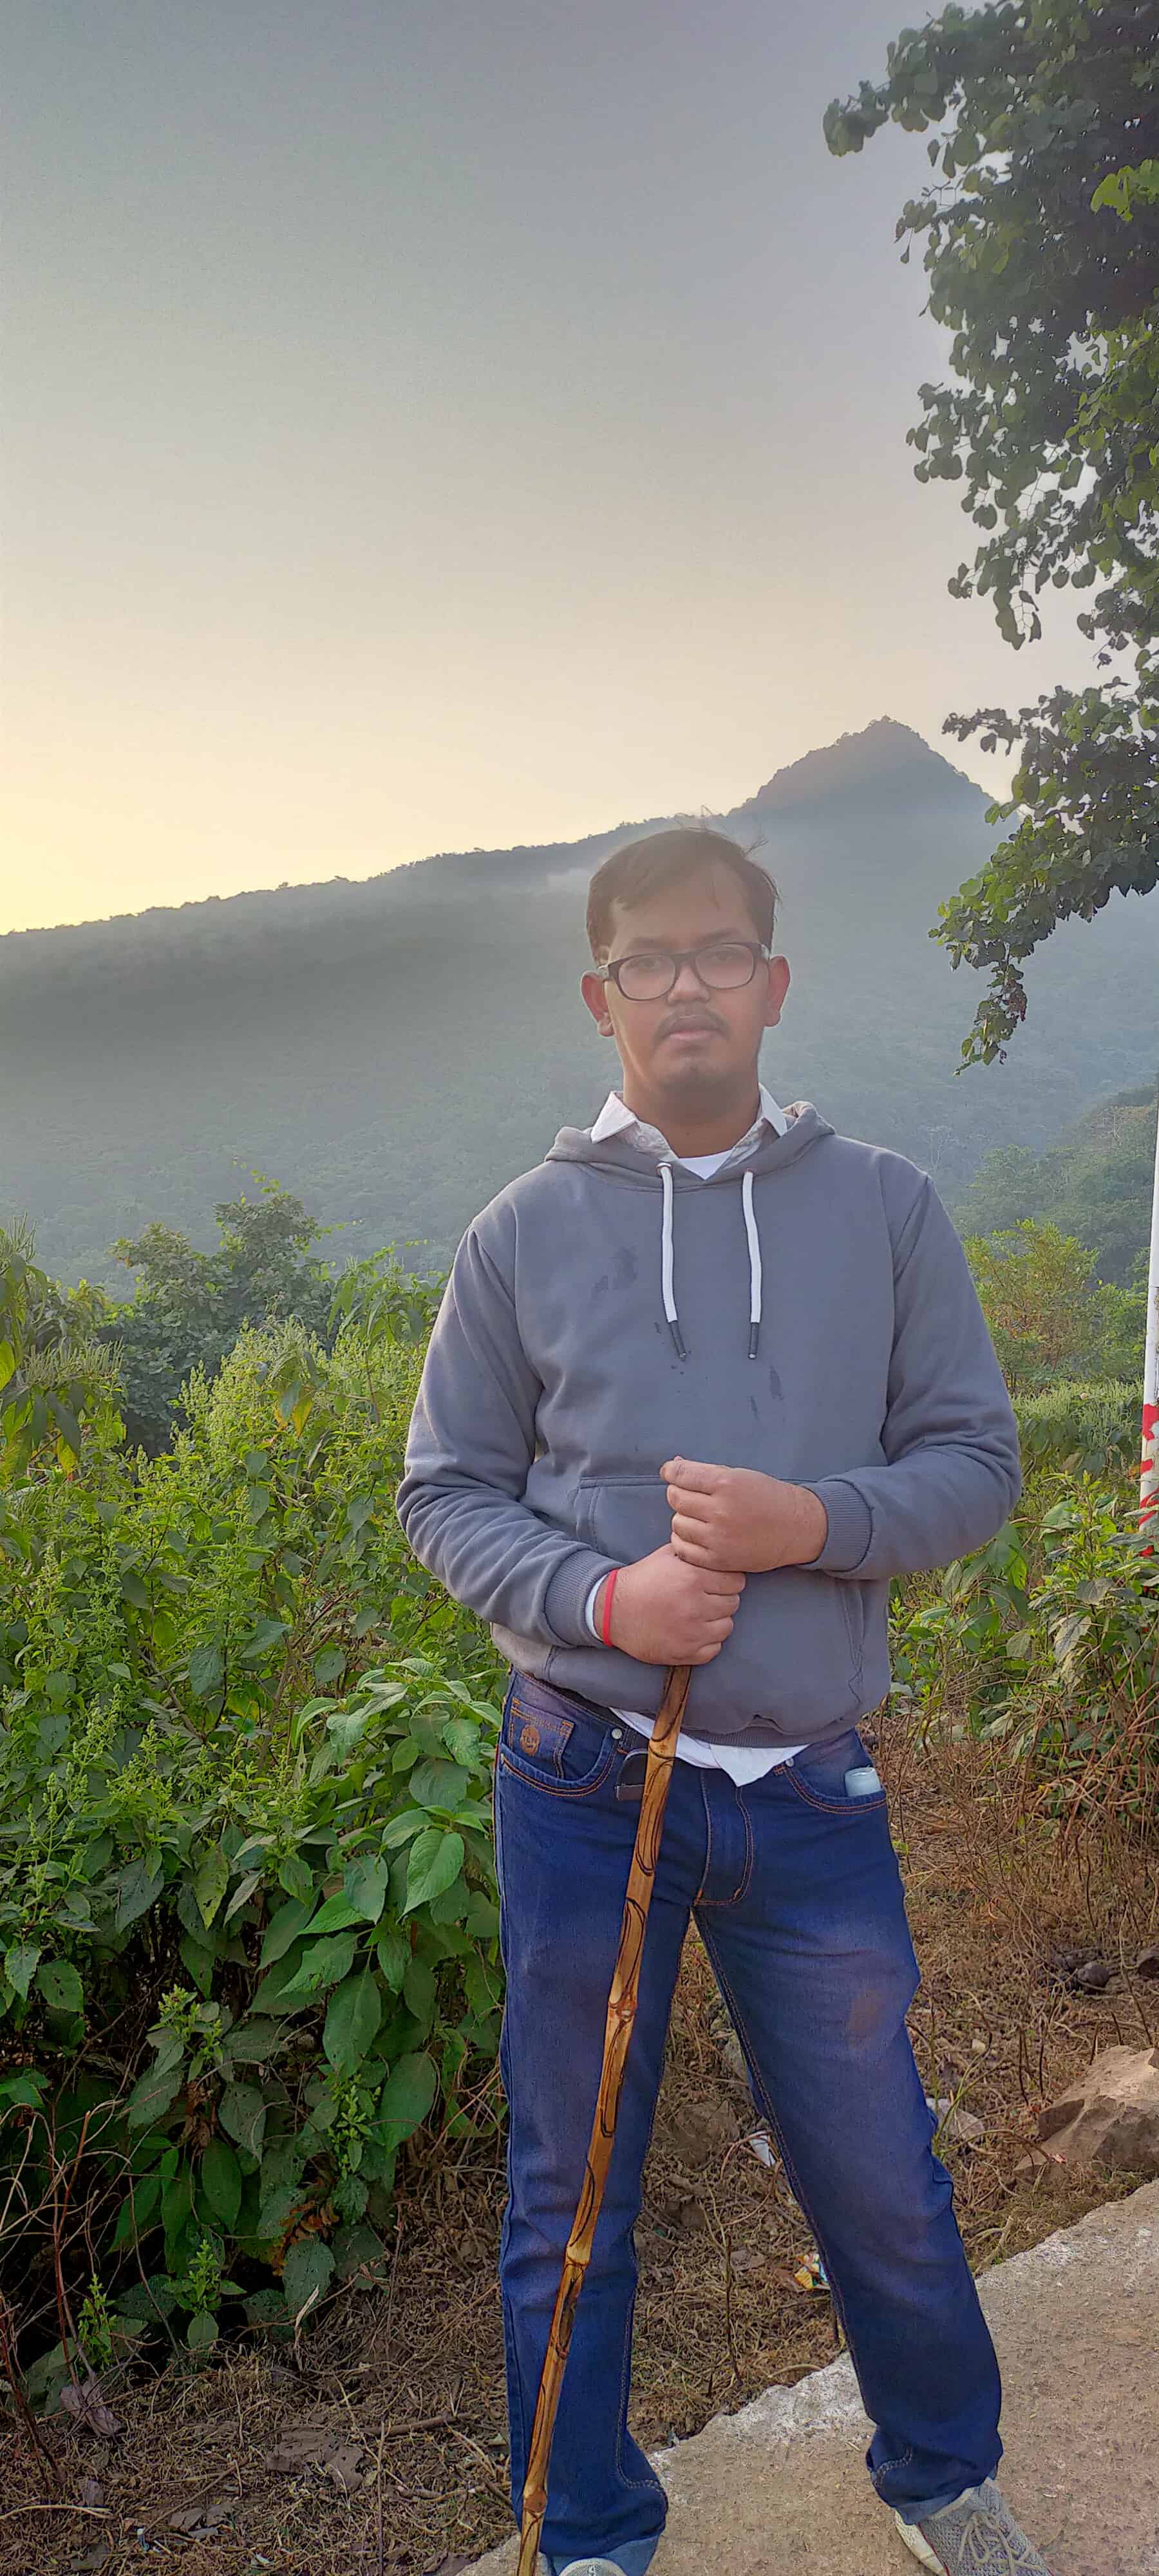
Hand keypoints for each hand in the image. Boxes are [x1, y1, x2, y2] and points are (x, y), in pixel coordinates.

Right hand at [595, 1546, 744, 1666]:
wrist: (613, 1610)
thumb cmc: (642, 1580)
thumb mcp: (667, 1556)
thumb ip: (695, 1552)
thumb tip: (720, 1548)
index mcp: (692, 1578)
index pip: (737, 1581)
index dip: (728, 1579)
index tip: (717, 1581)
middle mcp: (695, 1606)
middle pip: (733, 1603)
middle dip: (722, 1598)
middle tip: (706, 1597)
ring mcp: (691, 1633)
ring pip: (727, 1627)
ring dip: (717, 1621)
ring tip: (700, 1615)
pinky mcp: (685, 1653)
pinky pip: (715, 1649)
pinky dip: (708, 1641)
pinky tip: (694, 1631)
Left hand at [662, 1458, 827, 1572]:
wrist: (795, 1528)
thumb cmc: (767, 1497)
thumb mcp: (740, 1475)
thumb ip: (705, 1471)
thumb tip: (673, 1466)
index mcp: (726, 1484)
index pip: (681, 1475)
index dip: (671, 1471)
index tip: (670, 1472)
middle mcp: (721, 1510)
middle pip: (676, 1499)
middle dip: (677, 1493)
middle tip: (688, 1495)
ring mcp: (719, 1537)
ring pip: (677, 1524)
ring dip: (682, 1517)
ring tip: (696, 1516)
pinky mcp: (719, 1559)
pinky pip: (683, 1549)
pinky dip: (683, 1540)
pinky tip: (694, 1534)